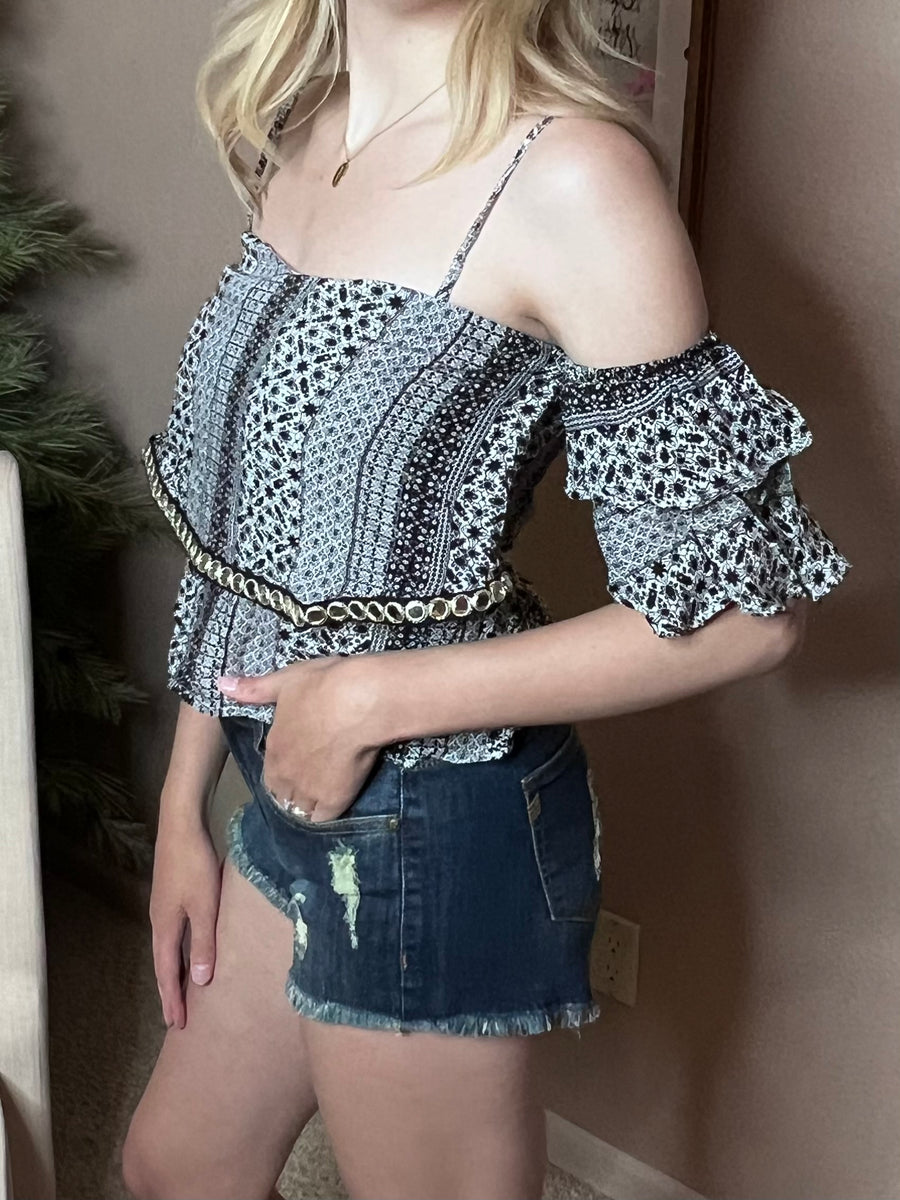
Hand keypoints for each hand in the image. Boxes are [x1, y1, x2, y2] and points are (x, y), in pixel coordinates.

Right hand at [150, 810, 221, 1029]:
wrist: (181, 823)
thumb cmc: (195, 864)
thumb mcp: (205, 906)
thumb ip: (204, 943)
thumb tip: (199, 981)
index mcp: (165, 927)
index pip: (167, 973)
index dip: (173, 1000)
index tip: (178, 1025)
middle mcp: (160, 920)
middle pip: (164, 964)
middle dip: (170, 992)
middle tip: (176, 1019)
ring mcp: (165, 906)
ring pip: (169, 948)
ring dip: (175, 972)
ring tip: (183, 991)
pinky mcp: (173, 893)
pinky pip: (175, 933)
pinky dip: (181, 951)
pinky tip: (191, 949)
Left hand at [216, 655, 390, 822]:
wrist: (358, 702)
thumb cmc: (323, 686)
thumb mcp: (286, 680)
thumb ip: (255, 689)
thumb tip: (220, 685)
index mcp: (275, 747)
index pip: (271, 774)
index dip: (282, 772)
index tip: (296, 765)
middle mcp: (286, 774)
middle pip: (283, 795)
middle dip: (293, 791)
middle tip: (312, 781)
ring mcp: (308, 790)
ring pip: (301, 809)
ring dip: (307, 805)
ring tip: (323, 795)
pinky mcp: (333, 800)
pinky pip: (322, 818)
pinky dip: (325, 814)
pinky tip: (334, 804)